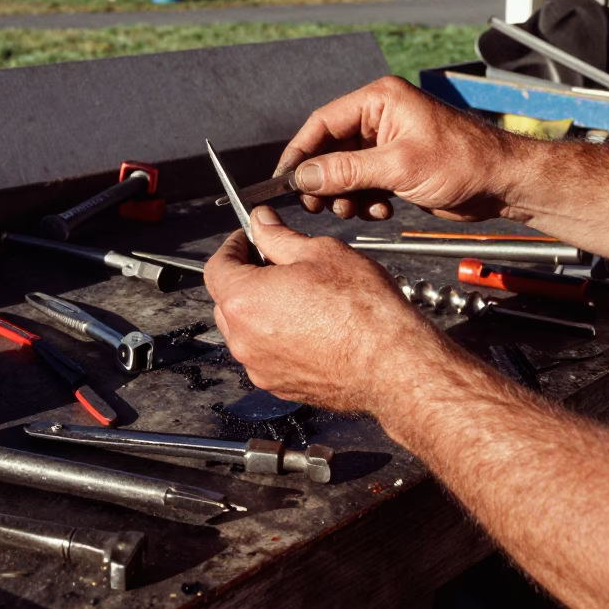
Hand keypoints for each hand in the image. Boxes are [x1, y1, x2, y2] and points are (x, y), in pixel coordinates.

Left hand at [204, 206, 437, 420]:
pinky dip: (276, 338)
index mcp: (245, 300)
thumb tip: (260, 222)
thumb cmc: (362, 309)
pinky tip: (309, 325)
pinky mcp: (279, 386)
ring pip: (245, 330)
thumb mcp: (320, 252)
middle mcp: (243, 339)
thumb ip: (278, 237)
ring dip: (260, 310)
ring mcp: (260, 367)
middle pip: (226, 300)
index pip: (216, 267)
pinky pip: (265, 354)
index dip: (232, 247)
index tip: (248, 239)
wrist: (392, 364)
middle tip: (276, 262)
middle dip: (245, 278)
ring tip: (299, 295)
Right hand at [275, 75, 513, 222]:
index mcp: (380, 100)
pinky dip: (364, 199)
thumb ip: (347, 171)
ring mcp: (389, 142)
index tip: (284, 179)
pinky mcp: (397, 165)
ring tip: (356, 210)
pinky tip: (380, 209)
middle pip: (331, 148)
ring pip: (345, 170)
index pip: (323, 122)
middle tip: (317, 205)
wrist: (504, 183)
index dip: (301, 152)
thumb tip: (305, 177)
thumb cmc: (465, 161)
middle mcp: (381, 116)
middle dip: (324, 180)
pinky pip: (364, 182)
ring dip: (345, 194)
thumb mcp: (399, 166)